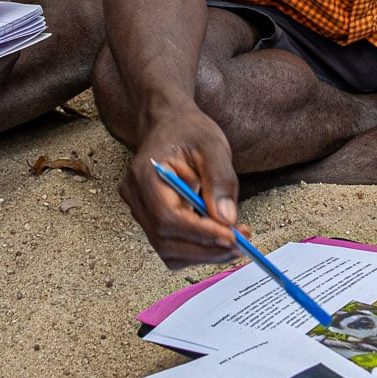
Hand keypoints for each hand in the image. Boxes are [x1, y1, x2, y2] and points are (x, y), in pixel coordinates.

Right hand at [119, 102, 243, 268]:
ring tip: (234, 241)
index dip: (200, 233)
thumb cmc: (189, 131)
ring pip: (168, 249)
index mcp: (145, 175)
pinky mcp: (150, 219)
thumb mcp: (212, 146)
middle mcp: (135, 197)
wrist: (170, 124)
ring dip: (203, 253)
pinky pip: (171, 244)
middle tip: (241, 244)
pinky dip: (196, 248)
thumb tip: (226, 220)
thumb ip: (220, 181)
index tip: (232, 237)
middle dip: (206, 249)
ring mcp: (139, 210)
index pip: (168, 217)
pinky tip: (218, 236)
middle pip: (166, 240)